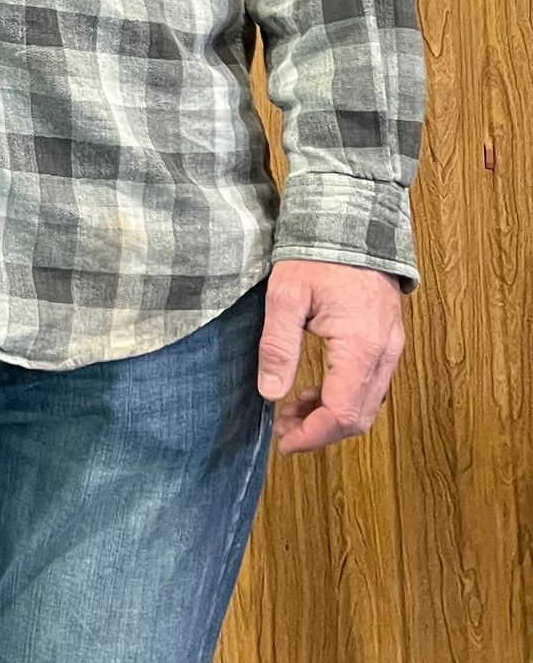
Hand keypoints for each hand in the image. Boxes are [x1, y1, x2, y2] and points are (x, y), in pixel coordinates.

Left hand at [256, 258, 406, 454]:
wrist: (352, 220)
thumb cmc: (317, 254)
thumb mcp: (285, 296)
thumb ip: (278, 347)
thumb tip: (270, 394)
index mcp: (361, 347)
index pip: (342, 414)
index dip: (312, 436)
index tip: (284, 443)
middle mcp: (385, 353)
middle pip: (359, 416)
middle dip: (320, 431)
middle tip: (283, 429)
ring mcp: (391, 347)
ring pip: (367, 403)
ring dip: (331, 415)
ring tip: (291, 410)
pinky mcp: (389, 339)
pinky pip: (371, 384)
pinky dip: (343, 396)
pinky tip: (314, 390)